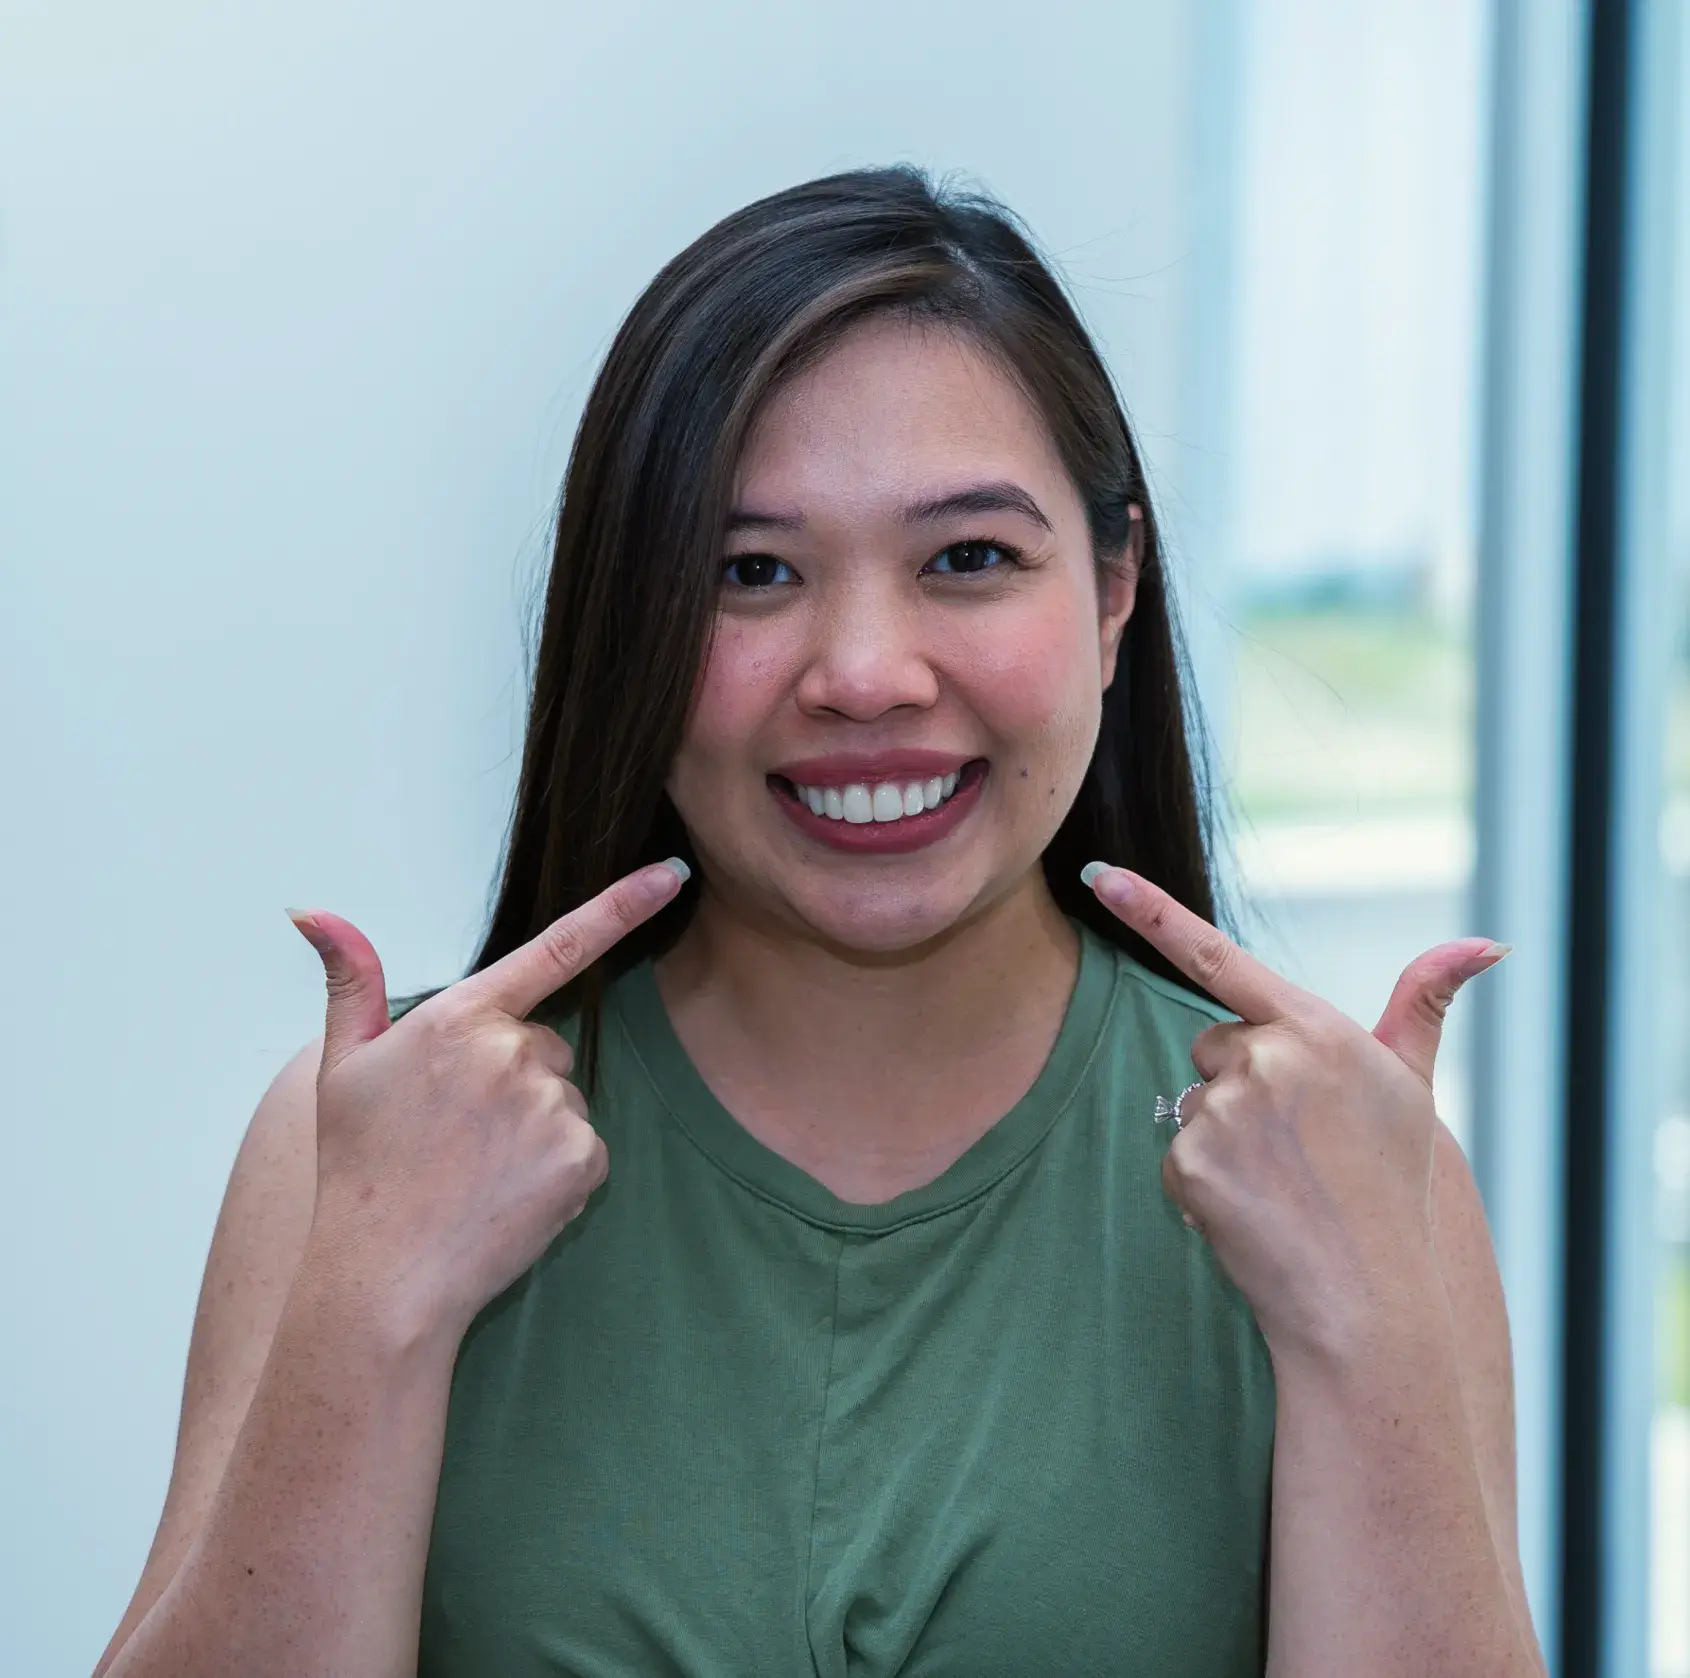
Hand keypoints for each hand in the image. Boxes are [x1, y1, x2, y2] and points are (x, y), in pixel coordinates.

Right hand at [286, 861, 688, 1338]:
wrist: (382, 1278)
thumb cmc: (358, 1170)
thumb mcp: (340, 1067)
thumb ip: (350, 981)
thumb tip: (312, 911)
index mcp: (459, 1018)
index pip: (556, 947)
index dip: (623, 904)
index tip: (673, 871)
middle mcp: (513, 1052)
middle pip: (545, 1045)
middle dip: (513, 1077)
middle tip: (455, 1132)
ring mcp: (552, 1106)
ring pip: (564, 1097)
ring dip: (533, 1126)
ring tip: (473, 1169)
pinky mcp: (580, 1157)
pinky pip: (583, 1146)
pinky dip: (555, 1169)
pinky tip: (505, 1194)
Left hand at [1083, 863, 1508, 1364]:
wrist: (1369, 1300)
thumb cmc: (1392, 1188)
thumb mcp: (1412, 1090)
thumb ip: (1424, 1008)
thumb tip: (1488, 943)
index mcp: (1315, 1030)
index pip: (1217, 957)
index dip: (1150, 910)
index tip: (1099, 874)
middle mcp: (1265, 1059)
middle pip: (1213, 1046)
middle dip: (1241, 1082)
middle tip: (1297, 1143)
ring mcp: (1223, 1112)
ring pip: (1195, 1102)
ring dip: (1224, 1135)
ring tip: (1283, 1183)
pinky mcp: (1189, 1162)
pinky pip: (1177, 1153)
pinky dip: (1204, 1182)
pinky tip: (1253, 1210)